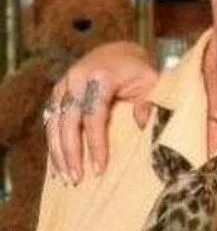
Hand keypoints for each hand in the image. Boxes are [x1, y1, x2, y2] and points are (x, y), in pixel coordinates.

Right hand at [45, 41, 159, 183]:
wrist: (121, 51)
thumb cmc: (138, 70)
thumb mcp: (151, 82)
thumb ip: (147, 102)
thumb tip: (140, 125)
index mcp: (100, 75)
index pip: (94, 115)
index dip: (95, 143)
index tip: (99, 168)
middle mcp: (77, 78)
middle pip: (68, 120)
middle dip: (70, 152)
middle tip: (76, 178)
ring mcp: (64, 83)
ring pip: (54, 121)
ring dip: (57, 151)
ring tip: (64, 177)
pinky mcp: (58, 91)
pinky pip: (50, 119)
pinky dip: (52, 142)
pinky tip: (56, 163)